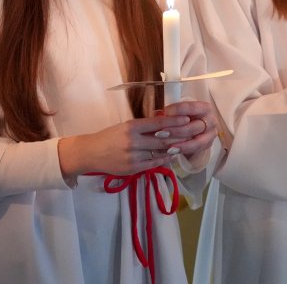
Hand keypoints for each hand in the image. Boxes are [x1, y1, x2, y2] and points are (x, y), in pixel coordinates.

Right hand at [58, 114, 189, 176]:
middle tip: (196, 130)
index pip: (157, 123)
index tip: (188, 117)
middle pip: (163, 139)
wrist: (91, 153)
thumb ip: (143, 127)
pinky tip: (174, 155)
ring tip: (189, 143)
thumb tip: (165, 123)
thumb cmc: (109, 137)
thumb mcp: (124, 126)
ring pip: (160, 152)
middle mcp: (133, 141)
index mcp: (131, 127)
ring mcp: (134, 156)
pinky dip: (165, 158)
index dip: (174, 121)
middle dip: (182, 134)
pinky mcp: (133, 168)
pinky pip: (154, 163)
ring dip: (176, 148)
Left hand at [162, 100, 217, 161]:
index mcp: (204, 107)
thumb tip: (159, 115)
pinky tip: (172, 151)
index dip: (177, 110)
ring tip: (167, 146)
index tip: (164, 112)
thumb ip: (172, 112)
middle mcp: (211, 120)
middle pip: (194, 126)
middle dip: (176, 130)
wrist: (193, 126)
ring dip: (181, 143)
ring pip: (197, 141)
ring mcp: (211, 134)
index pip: (191, 107)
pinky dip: (184, 150)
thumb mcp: (179, 111)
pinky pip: (196, 149)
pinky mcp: (208, 144)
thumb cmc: (184, 116)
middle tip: (160, 133)